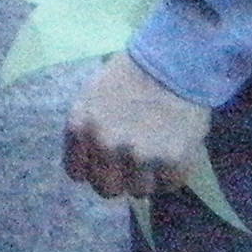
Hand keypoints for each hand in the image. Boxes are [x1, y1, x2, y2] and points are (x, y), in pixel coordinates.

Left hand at [61, 53, 215, 203]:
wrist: (174, 60)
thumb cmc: (131, 73)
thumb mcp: (93, 95)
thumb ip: (89, 128)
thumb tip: (93, 159)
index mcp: (80, 126)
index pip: (77, 173)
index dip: (93, 169)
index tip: (105, 162)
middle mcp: (105, 145)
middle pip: (107, 189)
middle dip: (119, 179)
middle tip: (133, 165)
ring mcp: (139, 156)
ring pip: (139, 191)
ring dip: (147, 177)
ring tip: (157, 155)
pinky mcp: (171, 161)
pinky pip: (168, 185)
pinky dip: (172, 174)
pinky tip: (174, 153)